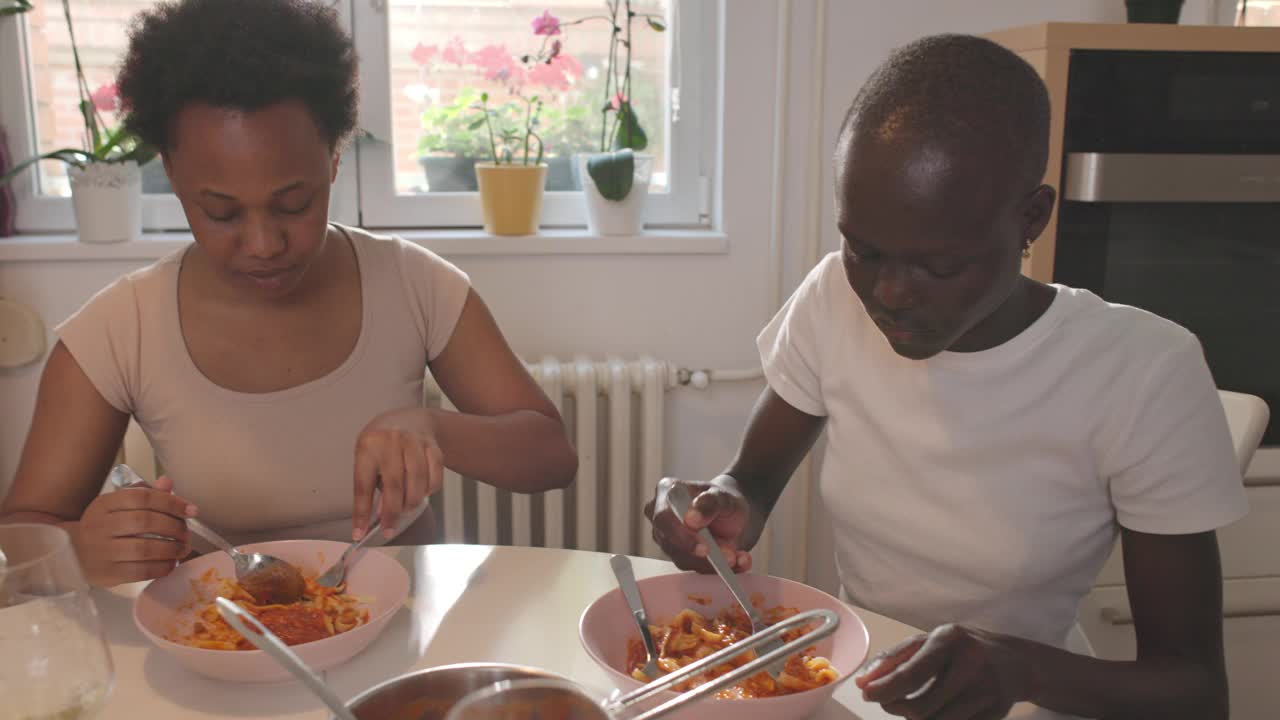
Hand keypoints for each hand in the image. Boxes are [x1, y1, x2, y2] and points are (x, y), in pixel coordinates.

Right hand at [72, 475, 194, 586]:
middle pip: (145, 522)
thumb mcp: (117, 506)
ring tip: (183, 548)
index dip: (171, 502)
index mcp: (104, 504)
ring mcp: (102, 552)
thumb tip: (167, 483)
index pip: (142, 498)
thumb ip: (144, 494)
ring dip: (172, 549)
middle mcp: (100, 526)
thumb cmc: (102, 527)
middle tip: (187, 533)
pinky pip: (140, 572)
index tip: (191, 510)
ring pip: (144, 549)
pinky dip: (161, 567)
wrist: (69, 554)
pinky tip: (171, 563)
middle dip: (175, 527)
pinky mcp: (107, 574)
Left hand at [353, 406, 443, 540]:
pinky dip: (429, 490)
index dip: (362, 512)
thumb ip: (372, 485)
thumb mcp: (368, 458)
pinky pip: (435, 475)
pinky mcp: (433, 446)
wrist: (410, 418)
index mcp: (368, 446)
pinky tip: (422, 493)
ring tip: (405, 509)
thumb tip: (379, 514)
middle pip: (394, 485)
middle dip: (392, 512)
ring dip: (412, 502)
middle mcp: (391, 442)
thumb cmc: (383, 443)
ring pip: (417, 481)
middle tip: (389, 528)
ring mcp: (414, 442)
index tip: (359, 533)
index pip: (363, 485)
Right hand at [644, 476, 755, 572]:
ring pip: (685, 560)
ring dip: (714, 563)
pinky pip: (697, 569)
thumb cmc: (722, 499)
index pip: (664, 517)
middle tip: (730, 557)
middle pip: (671, 543)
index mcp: (666, 492)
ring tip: (739, 557)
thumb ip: (709, 502)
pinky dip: (720, 568)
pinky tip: (739, 561)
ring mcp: (668, 540)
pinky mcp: (681, 557)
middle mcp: (661, 518)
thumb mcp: (723, 496)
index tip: (704, 548)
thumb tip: (691, 519)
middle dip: (702, 555)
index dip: (682, 536)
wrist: (732, 514)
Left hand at [855, 624, 1033, 719]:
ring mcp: (985, 693)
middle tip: (886, 701)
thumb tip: (864, 681)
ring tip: (909, 704)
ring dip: (913, 718)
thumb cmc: (962, 648)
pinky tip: (935, 710)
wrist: (1016, 661)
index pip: (910, 674)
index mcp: (950, 640)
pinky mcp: (994, 714)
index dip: (884, 689)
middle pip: (920, 707)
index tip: (867, 694)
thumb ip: (894, 658)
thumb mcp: (929, 641)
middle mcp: (970, 665)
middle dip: (894, 707)